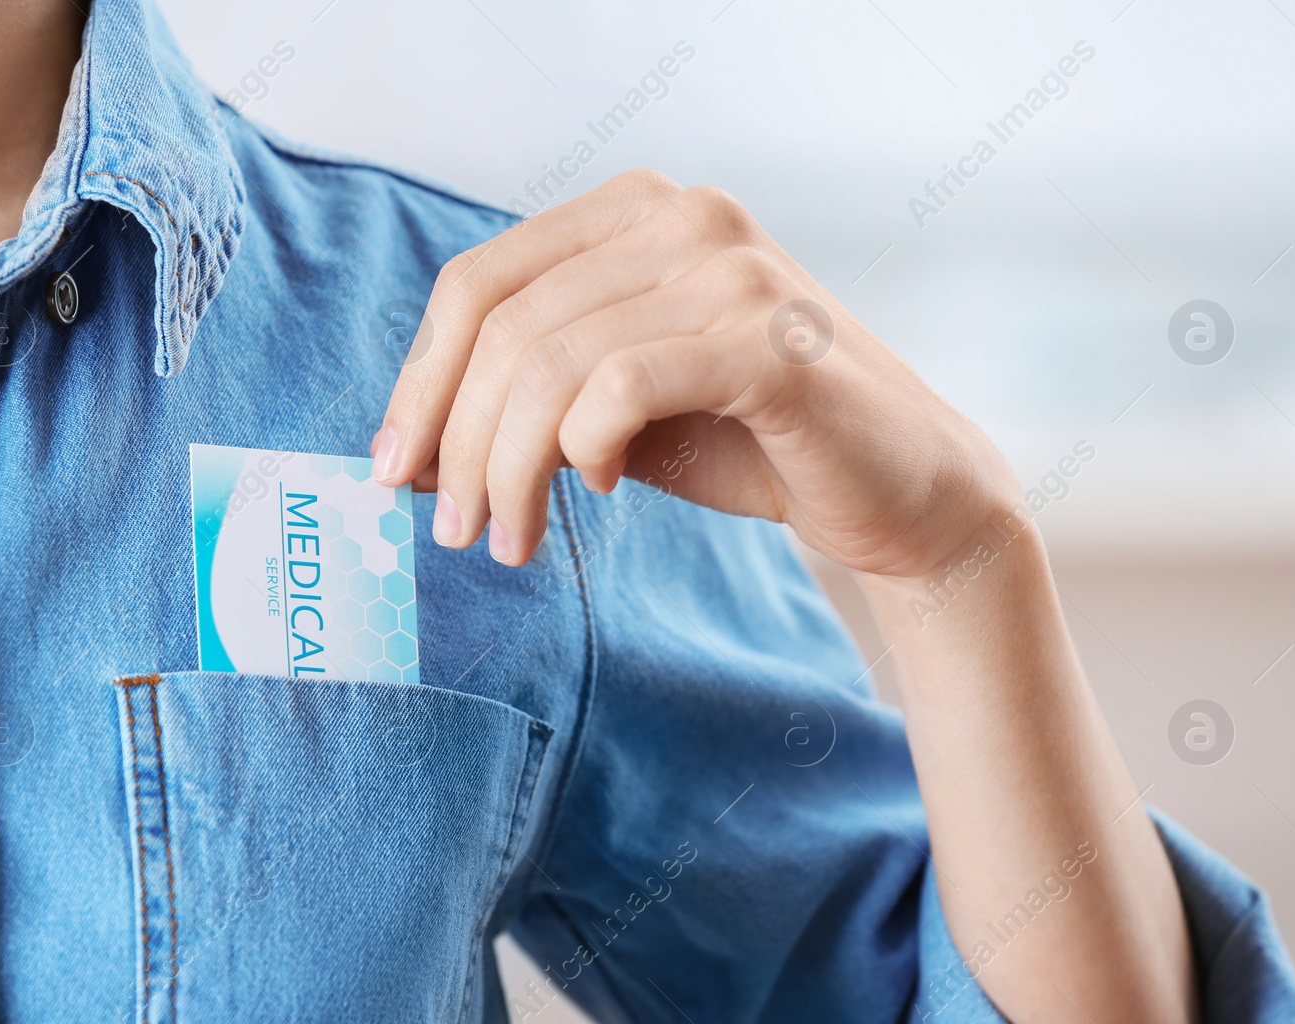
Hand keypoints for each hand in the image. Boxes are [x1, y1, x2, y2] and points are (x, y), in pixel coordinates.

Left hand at [371, 169, 1017, 576]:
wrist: (899, 493)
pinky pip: (619, 386)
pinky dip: (583, 449)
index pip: (479, 282)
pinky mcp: (763, 337)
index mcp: (634, 213)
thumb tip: (406, 455)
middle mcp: (679, 216)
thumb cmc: (752, 445)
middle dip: (457, 440)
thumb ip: (527, 408)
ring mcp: (727, 266)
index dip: (419, 380)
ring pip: (549, 361)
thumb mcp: (614, 415)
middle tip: (452, 529)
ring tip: (507, 540)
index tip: (395, 471)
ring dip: (508, 468)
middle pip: (503, 324)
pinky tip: (600, 486)